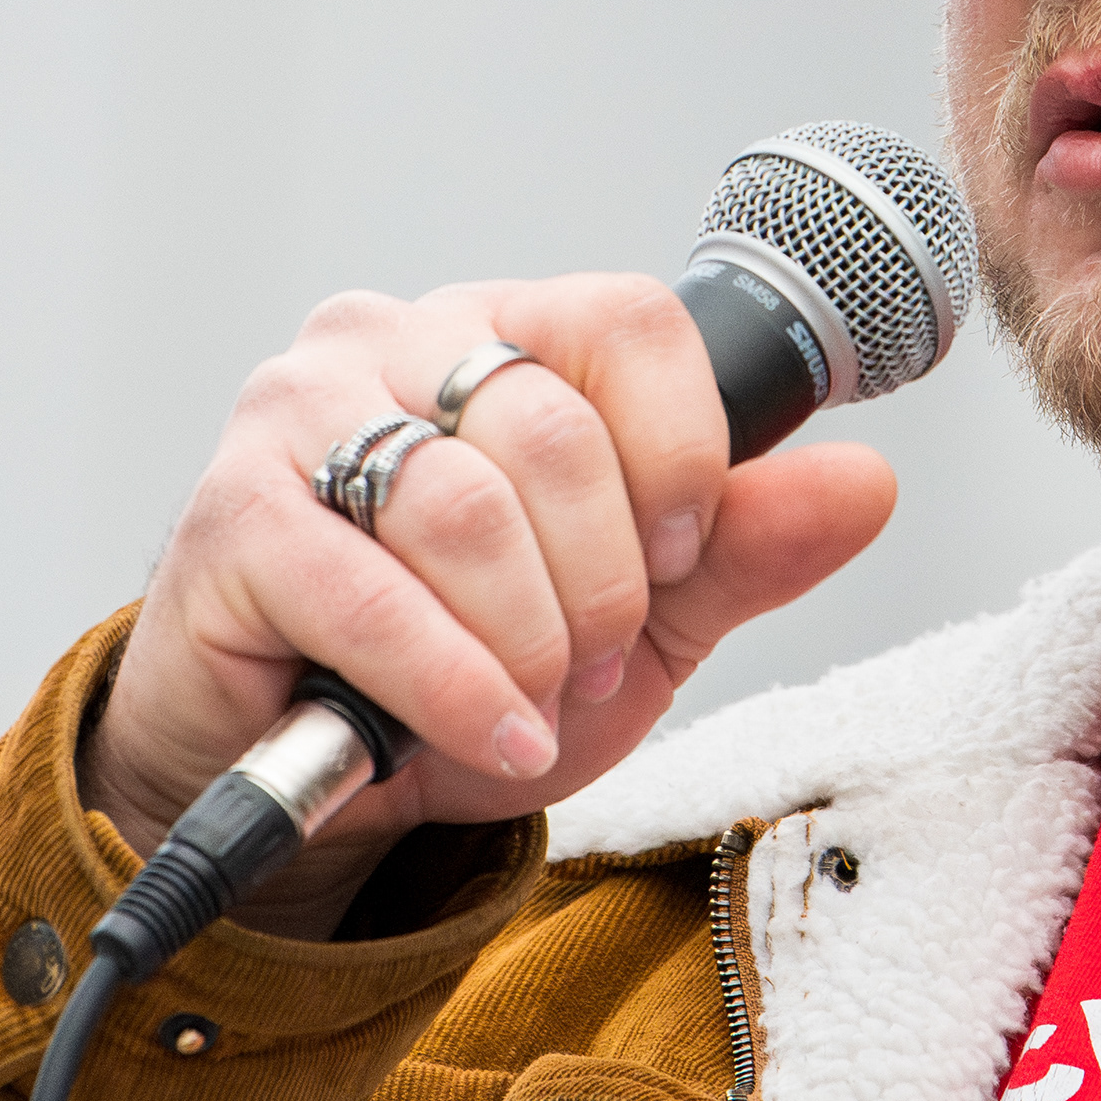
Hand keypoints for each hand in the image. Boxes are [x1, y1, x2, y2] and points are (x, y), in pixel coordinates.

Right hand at [82, 276, 894, 933]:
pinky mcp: (232, 516)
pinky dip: (454, 684)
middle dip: (605, 581)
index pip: (628, 321)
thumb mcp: (642, 618)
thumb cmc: (472, 670)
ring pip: (467, 508)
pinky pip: (373, 595)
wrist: (312, 780)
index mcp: (504, 330)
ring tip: (537, 700)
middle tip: (595, 660)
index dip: (682, 449)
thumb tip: (867, 483)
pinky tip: (497, 731)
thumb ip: (744, 546)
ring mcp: (300, 415)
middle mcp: (394, 340)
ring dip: (530, 635)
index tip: (684, 555)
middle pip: (555, 429)